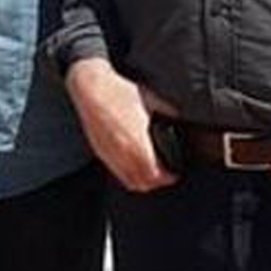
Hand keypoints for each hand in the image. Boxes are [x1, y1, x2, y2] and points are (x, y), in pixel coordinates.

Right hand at [65, 59, 176, 193]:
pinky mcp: (101, 151)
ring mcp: (110, 154)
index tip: (175, 173)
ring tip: (152, 173)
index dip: (168, 177)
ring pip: (129, 181)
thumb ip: (166, 110)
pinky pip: (117, 172)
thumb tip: (179, 116)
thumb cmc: (118, 91)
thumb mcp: (149, 97)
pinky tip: (135, 165)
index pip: (154, 173)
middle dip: (157, 181)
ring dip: (142, 181)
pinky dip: (129, 174)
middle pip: (143, 183)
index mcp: (137, 141)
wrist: (90, 88)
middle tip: (167, 175)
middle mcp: (123, 152)